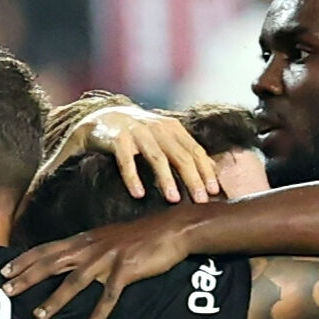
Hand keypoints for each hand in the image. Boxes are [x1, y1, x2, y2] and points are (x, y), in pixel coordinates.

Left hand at [2, 208, 194, 318]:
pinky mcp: (126, 270)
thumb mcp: (106, 239)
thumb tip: (66, 261)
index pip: (46, 249)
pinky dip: (98, 313)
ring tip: (39, 315)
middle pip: (52, 263)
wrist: (171, 230)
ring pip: (75, 280)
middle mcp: (91, 247)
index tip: (3, 272)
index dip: (23, 260)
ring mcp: (107, 258)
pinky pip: (109, 296)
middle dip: (27, 277)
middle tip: (6, 291)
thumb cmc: (138, 237)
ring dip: (55, 299)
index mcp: (84, 240)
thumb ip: (86, 249)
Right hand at [80, 104, 217, 204]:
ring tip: (174, 199)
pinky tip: (138, 194)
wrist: (103, 118)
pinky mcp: (117, 138)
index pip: (195, 151)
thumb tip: (212, 168)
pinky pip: (126, 160)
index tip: (215, 191)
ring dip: (166, 179)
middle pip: (180, 155)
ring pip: (157, 157)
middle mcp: (158, 128)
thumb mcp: (164, 138)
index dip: (206, 171)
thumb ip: (185, 150)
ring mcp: (137, 132)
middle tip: (200, 200)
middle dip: (192, 178)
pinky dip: (133, 177)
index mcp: (173, 129)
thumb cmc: (138, 134)